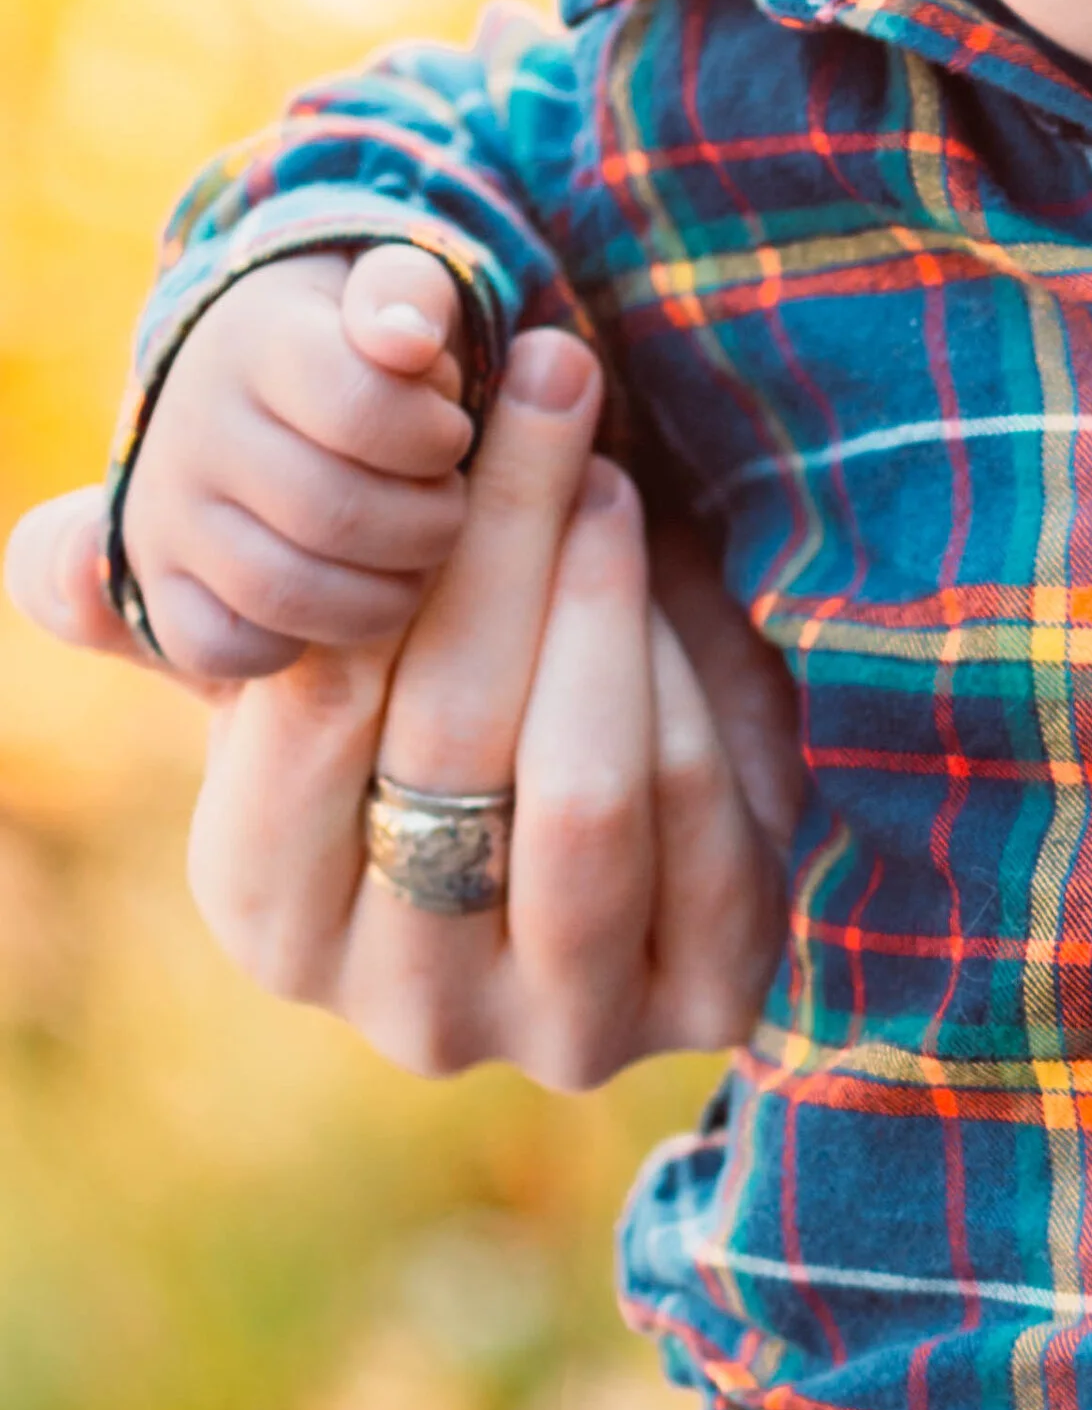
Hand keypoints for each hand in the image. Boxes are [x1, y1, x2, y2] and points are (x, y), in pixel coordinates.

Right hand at [8, 336, 794, 1083]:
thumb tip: (50, 560)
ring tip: (608, 472)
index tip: (436, 411)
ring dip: (598, 602)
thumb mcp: (332, 668)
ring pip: (579, 792)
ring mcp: (561, 1028)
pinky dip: (687, 685)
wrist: (654, 797)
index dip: (372, 547)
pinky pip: (697, 825)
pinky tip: (678, 584)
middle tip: (549, 381)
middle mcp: (405, 1010)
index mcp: (274, 923)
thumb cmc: (456, 708)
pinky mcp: (707, 1006)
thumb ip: (209, 619)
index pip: (309, 724)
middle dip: (502, 533)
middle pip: (452, 743)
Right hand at [120, 245, 478, 679]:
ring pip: (283, 590)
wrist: (260, 381)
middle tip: (447, 506)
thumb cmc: (357, 340)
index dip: (437, 437)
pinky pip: (218, 646)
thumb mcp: (391, 287)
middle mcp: (191, 427)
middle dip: (428, 522)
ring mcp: (164, 511)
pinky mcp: (156, 583)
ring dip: (384, 592)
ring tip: (414, 557)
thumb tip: (404, 339)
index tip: (450, 434)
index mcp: (255, 340)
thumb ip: (409, 290)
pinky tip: (345, 596)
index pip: (365, 407)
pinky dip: (297, 643)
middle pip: (335, 513)